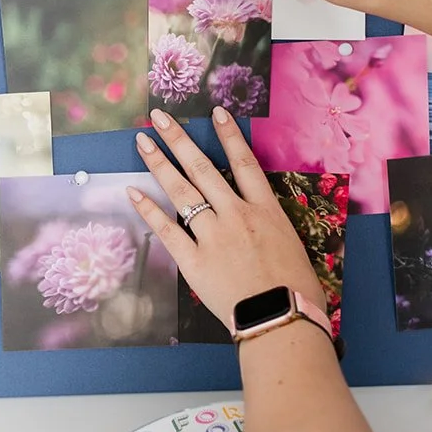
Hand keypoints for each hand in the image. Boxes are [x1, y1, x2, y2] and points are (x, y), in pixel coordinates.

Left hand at [126, 107, 322, 326]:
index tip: (215, 112)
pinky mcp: (194, 261)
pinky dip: (149, 209)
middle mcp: (237, 215)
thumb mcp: (292, 247)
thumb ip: (270, 229)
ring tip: (143, 141)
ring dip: (160, 163)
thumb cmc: (297, 291)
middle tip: (159, 117)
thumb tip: (258, 224)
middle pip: (204, 168)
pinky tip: (133, 191)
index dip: (229, 135)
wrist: (282, 320)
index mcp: (266, 211)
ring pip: (183, 191)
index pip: (244, 162)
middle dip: (179, 139)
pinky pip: (167, 229)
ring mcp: (213, 235)